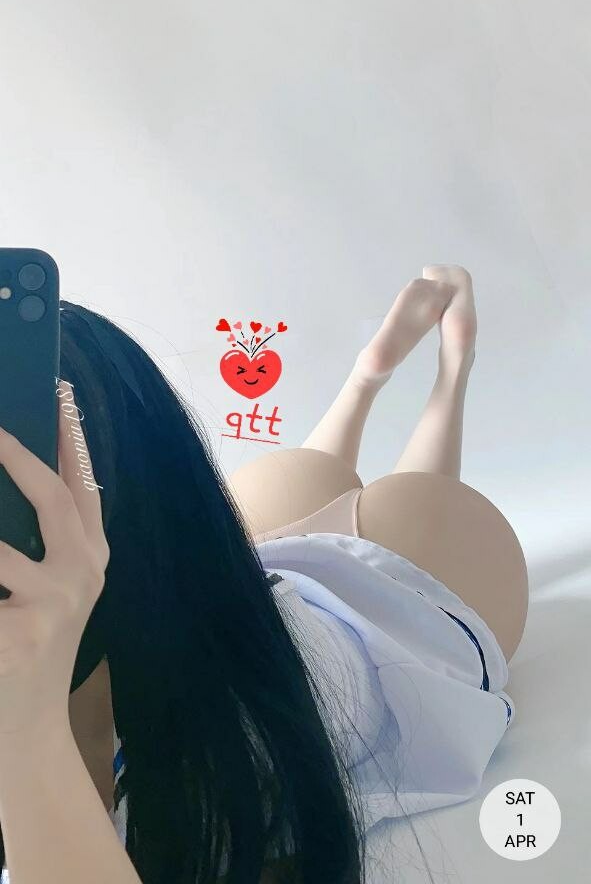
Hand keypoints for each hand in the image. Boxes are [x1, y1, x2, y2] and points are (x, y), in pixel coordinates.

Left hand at [0, 381, 109, 741]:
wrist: (27, 736)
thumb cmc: (30, 646)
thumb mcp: (49, 586)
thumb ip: (42, 534)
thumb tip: (9, 467)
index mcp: (91, 553)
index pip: (82, 479)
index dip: (69, 434)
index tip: (56, 389)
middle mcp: (84, 572)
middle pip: (52, 495)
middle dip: (15, 455)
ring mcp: (55, 606)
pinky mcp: (19, 637)